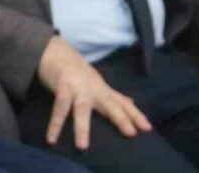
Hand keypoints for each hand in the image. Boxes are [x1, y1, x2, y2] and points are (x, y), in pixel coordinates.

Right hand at [36, 36, 151, 149]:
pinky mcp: (62, 88)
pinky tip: (51, 139)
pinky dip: (55, 124)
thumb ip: (113, 95)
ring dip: (82, 127)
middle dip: (120, 118)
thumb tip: (132, 102)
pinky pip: (58, 109)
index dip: (135, 114)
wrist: (56, 51)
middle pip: (110, 104)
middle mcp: (93, 89)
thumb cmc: (77, 70)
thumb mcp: (98, 83)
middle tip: (131, 133)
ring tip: (82, 147)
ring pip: (82, 109)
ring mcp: (78, 88)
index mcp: (103, 90)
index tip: (147, 128)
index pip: (122, 102)